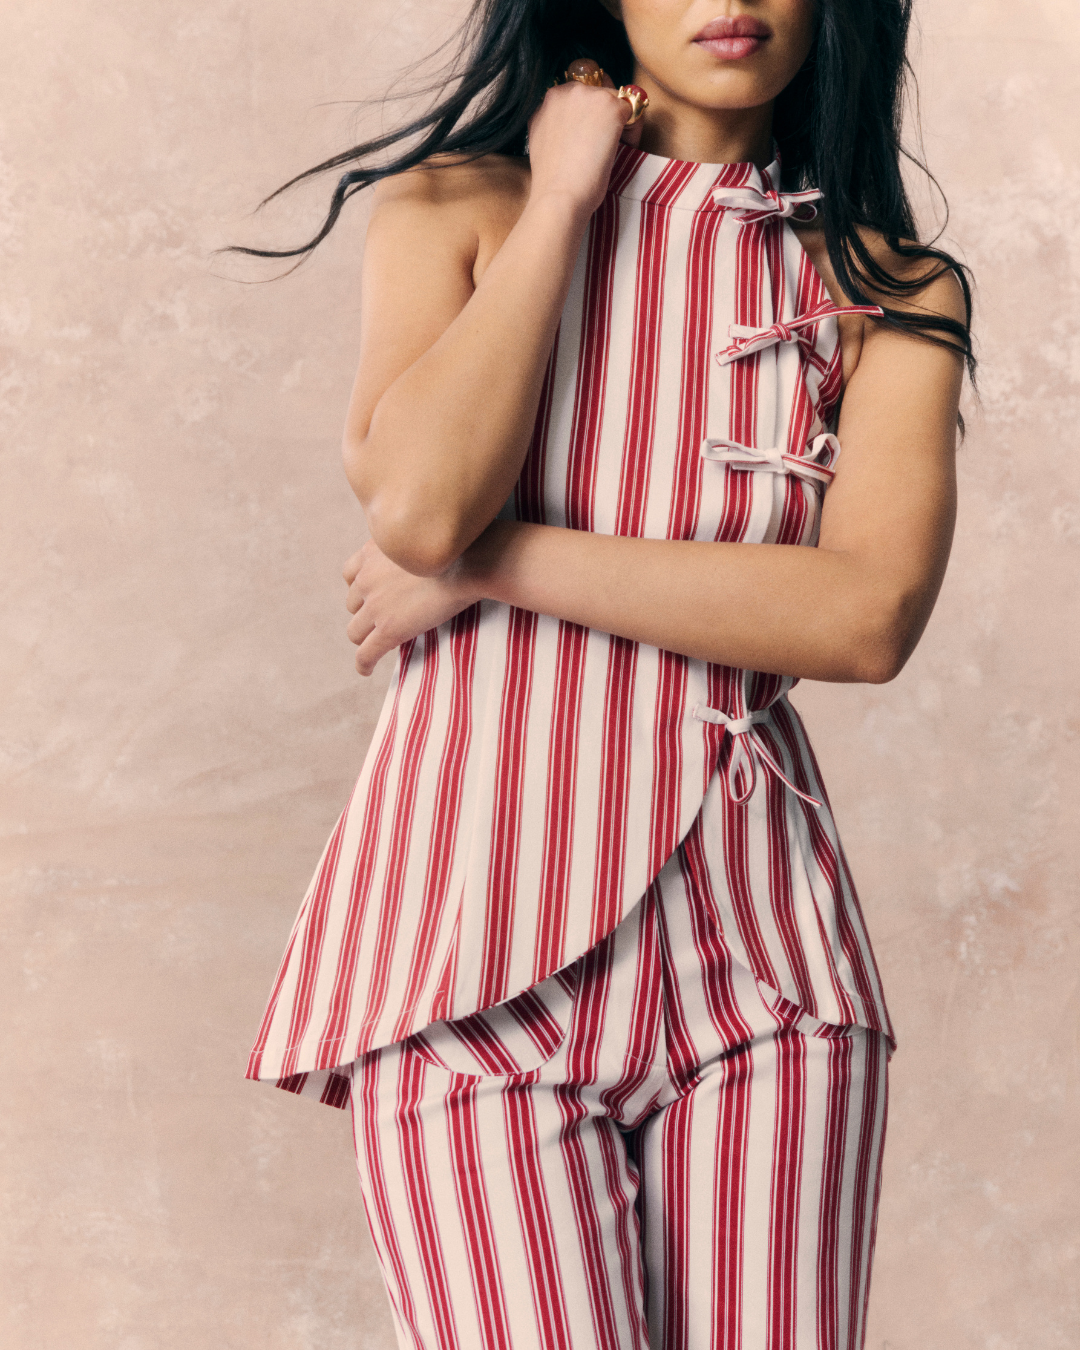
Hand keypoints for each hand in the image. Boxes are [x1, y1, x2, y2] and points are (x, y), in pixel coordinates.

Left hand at [343, 540, 480, 675]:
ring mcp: (375, 606)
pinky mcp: (388, 630)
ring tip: (379, 644)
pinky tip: (367, 669)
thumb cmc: (458, 549)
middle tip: (389, 619)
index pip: (351, 574)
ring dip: (365, 637)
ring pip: (354, 631)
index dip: (362, 588)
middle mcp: (368, 577)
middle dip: (367, 612)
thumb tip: (414, 562)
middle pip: (352, 604)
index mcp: (373, 552)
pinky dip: (364, 664)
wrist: (468, 563)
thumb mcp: (419, 538)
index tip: (376, 596)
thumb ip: (405, 551)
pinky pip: (365, 654)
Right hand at [526, 63, 644, 219]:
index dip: (589, 115)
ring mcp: (588, 95)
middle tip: (604, 145)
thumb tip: (570, 123)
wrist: (559, 197)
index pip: (579, 94)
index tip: (590, 137)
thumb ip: (553, 124)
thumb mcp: (542, 143)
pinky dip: (633, 131)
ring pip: (617, 99)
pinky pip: (634, 110)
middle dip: (605, 114)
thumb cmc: (552, 183)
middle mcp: (566, 90)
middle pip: (599, 91)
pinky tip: (621, 151)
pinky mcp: (610, 105)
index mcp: (548, 99)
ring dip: (620, 122)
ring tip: (611, 151)